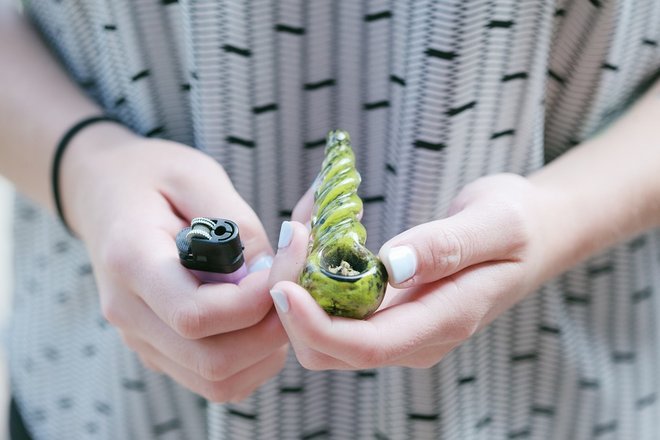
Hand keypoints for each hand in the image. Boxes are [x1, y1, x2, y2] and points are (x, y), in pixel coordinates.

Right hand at [61, 127, 286, 401]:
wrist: (106, 192)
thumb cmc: (154, 177)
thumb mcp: (198, 177)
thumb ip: (238, 227)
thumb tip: (272, 276)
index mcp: (130, 261)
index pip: (194, 315)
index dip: (253, 301)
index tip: (281, 267)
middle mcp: (128, 312)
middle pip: (211, 361)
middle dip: (269, 333)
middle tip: (294, 291)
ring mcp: (140, 337)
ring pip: (215, 381)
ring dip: (264, 352)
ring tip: (279, 304)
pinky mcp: (157, 349)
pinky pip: (210, 379)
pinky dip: (250, 361)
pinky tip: (260, 321)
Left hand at [269, 173, 554, 369]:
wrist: (535, 235)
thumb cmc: (520, 225)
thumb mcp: (495, 224)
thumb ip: (446, 247)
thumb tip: (392, 266)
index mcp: (445, 321)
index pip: (367, 347)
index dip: (316, 325)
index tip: (284, 286)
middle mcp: (417, 337)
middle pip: (332, 351)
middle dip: (295, 307)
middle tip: (292, 237)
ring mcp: (402, 328)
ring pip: (326, 335)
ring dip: (299, 291)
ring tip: (302, 227)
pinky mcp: (391, 313)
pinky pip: (337, 312)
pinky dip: (313, 280)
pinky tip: (316, 234)